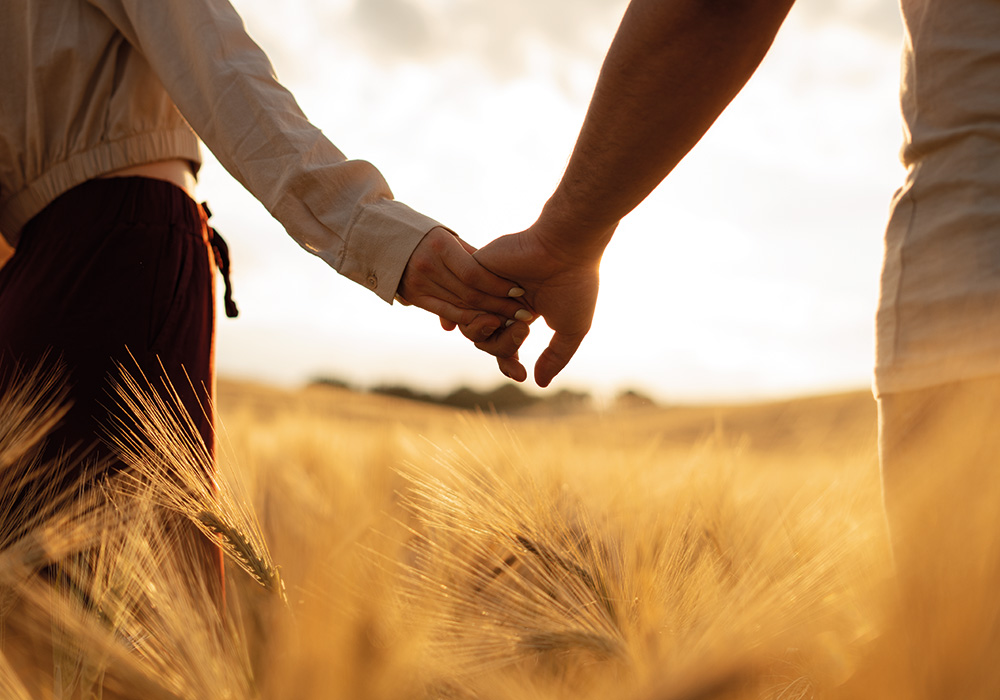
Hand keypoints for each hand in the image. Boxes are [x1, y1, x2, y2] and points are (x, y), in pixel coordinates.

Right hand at [397, 227, 529, 351]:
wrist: (384, 239)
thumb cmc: (427, 235)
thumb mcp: (449, 238)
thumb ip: (472, 257)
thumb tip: (500, 277)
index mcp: (439, 245)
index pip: (474, 273)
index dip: (498, 285)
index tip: (519, 291)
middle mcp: (427, 266)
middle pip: (469, 293)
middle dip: (499, 305)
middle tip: (522, 312)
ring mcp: (418, 283)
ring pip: (460, 305)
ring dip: (488, 315)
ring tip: (510, 320)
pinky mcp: (414, 297)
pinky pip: (446, 311)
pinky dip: (468, 318)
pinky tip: (486, 322)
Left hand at [473, 221, 605, 386]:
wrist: (567, 247)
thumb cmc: (575, 284)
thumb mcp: (571, 329)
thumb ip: (555, 357)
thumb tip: (538, 383)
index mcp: (523, 311)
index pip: (503, 345)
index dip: (508, 364)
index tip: (521, 375)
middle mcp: (502, 299)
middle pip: (484, 340)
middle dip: (502, 346)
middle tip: (524, 329)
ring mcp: (488, 285)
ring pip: (470, 325)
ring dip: (494, 330)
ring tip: (519, 320)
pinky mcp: (475, 268)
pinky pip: (464, 301)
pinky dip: (484, 305)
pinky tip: (507, 300)